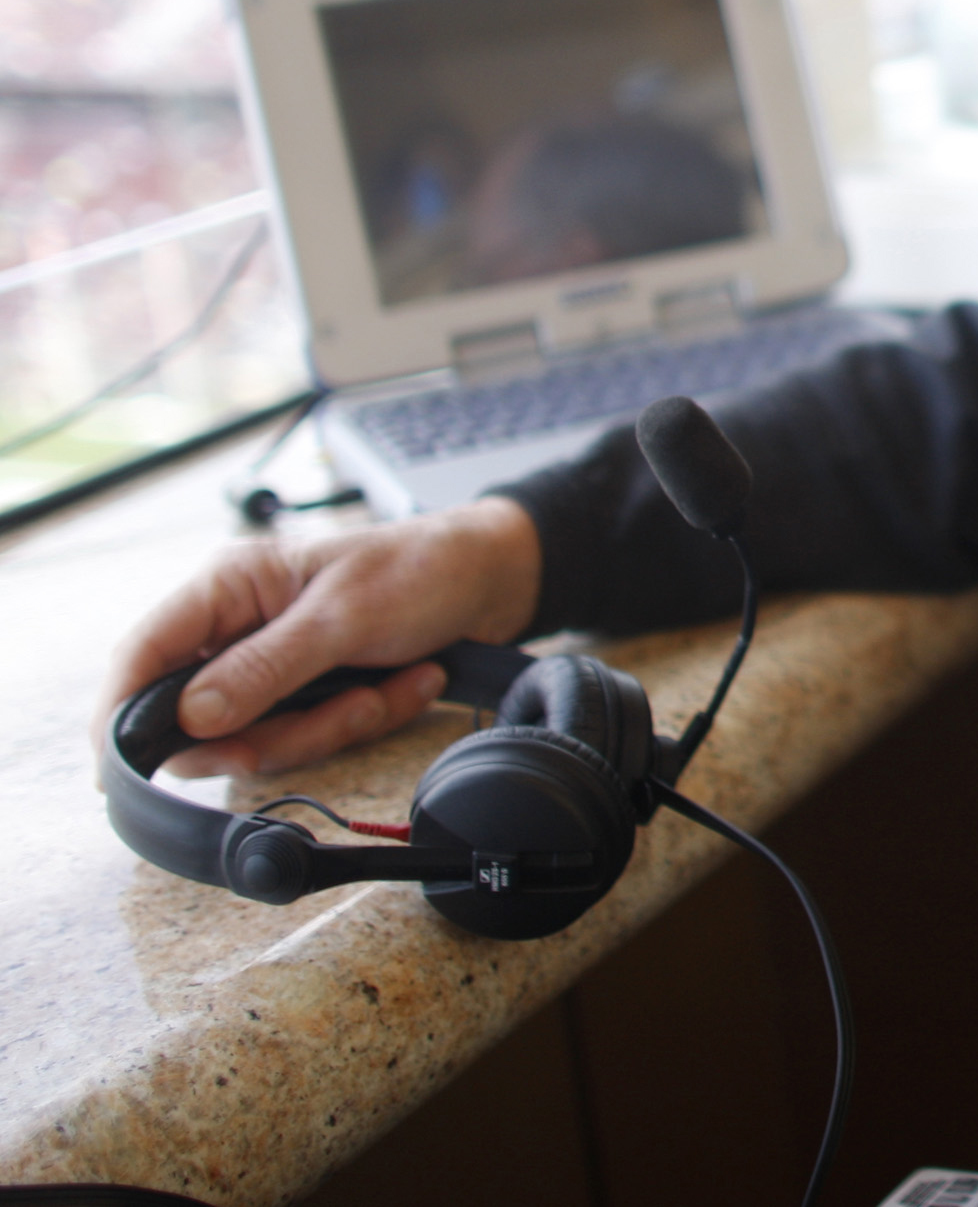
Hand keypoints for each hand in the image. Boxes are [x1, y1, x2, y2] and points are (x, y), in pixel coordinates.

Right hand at [94, 496, 542, 779]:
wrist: (497, 578)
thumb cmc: (420, 569)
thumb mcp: (343, 616)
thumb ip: (267, 668)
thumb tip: (192, 719)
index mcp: (229, 587)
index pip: (143, 654)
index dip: (121, 712)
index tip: (120, 769)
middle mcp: (242, 629)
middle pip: (205, 719)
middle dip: (276, 730)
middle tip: (340, 710)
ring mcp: (280, 666)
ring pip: (265, 738)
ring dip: (335, 723)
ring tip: (388, 682)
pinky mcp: (317, 692)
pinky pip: (317, 735)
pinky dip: (368, 717)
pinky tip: (412, 680)